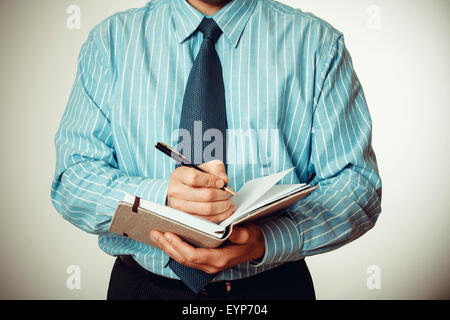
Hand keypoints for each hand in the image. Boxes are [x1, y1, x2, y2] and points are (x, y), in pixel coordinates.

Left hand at [150, 224, 264, 273]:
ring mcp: (206, 265)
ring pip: (182, 259)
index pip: (194, 255)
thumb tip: (230, 229)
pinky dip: (174, 248)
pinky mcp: (203, 261)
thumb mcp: (248, 234)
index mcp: (219, 259)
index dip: (179, 245)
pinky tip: (166, 239)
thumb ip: (238, 233)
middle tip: (155, 232)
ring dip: (167, 247)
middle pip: (183, 258)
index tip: (169, 233)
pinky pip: (186, 257)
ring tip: (156, 235)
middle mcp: (210, 265)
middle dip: (167, 246)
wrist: (255, 248)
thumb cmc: (250, 240)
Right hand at [167, 160, 235, 222]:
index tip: (221, 182)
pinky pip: (207, 219)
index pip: (195, 178)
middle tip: (228, 193)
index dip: (212, 180)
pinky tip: (226, 210)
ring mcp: (179, 207)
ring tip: (228, 201)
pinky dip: (220, 215)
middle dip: (221, 195)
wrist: (182, 190)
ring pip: (207, 209)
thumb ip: (216, 169)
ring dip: (222, 206)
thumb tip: (224, 180)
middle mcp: (176, 191)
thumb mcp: (204, 167)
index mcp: (179, 175)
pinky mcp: (186, 218)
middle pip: (205, 195)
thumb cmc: (195, 178)